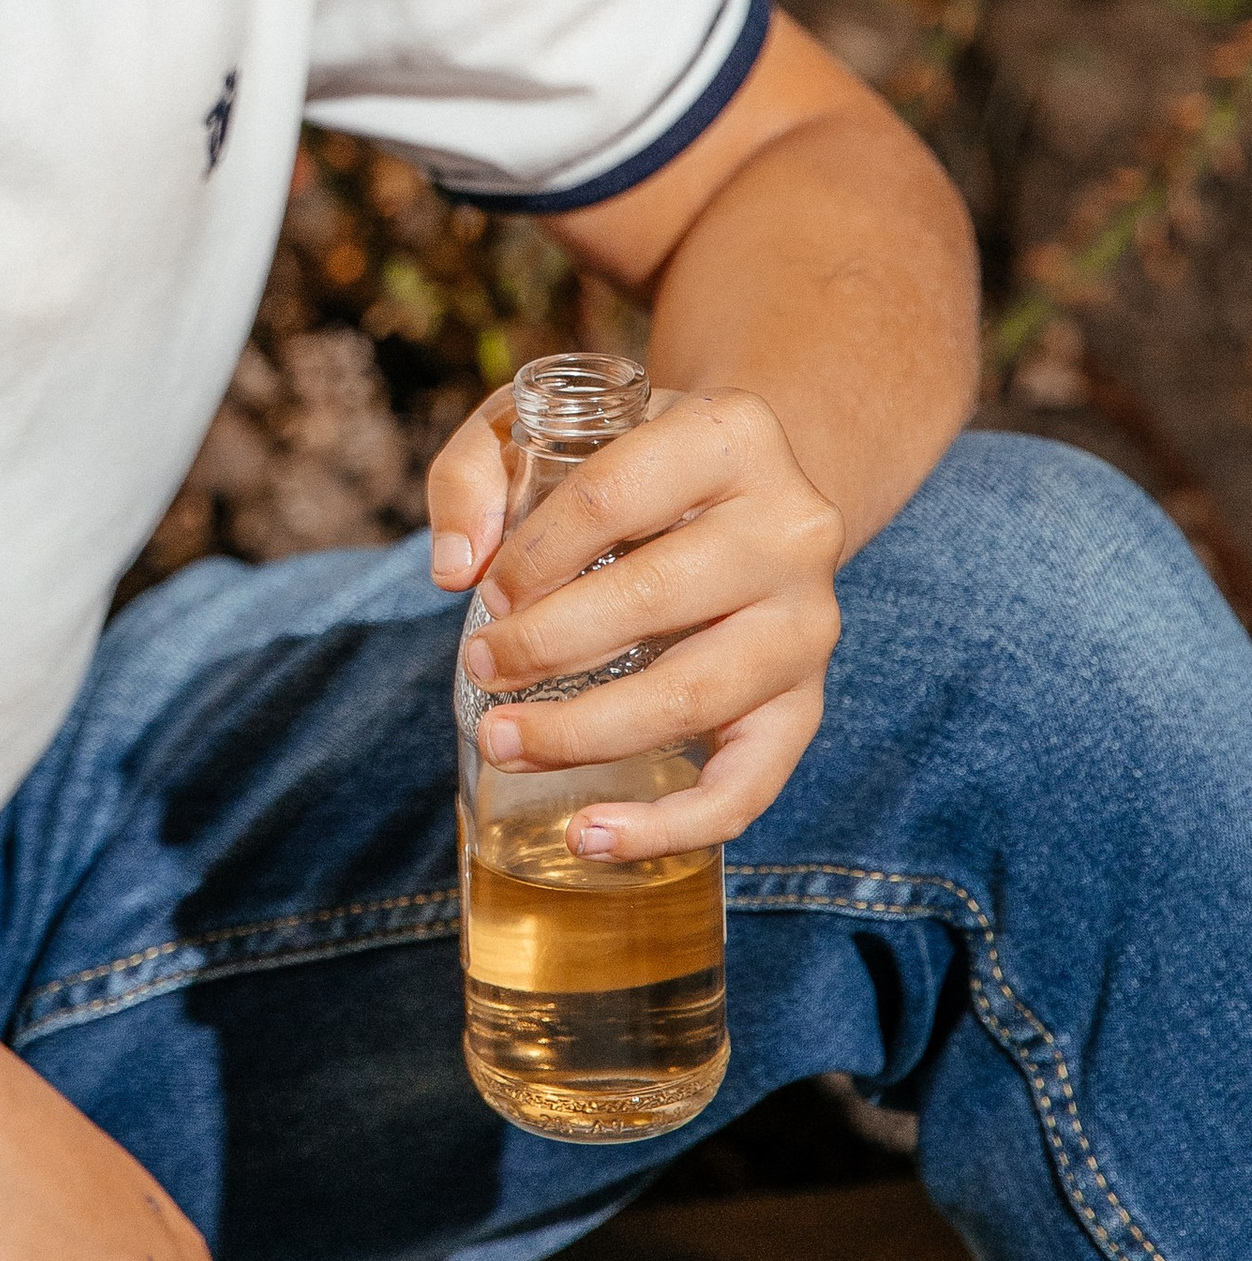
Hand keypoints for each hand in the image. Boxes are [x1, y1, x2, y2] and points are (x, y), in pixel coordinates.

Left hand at [425, 383, 843, 859]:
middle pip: (654, 596)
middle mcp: (791, 528)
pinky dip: (668, 826)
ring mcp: (807, 623)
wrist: (747, 497)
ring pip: (695, 694)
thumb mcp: (548, 425)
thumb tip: (453, 566)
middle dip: (546, 644)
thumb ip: (476, 471)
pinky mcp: (807, 704)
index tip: (483, 592)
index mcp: (731, 435)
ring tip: (502, 742)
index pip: (613, 496)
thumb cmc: (629, 463)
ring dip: (584, 732)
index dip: (533, 552)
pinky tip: (591, 835)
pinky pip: (748, 785)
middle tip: (482, 669)